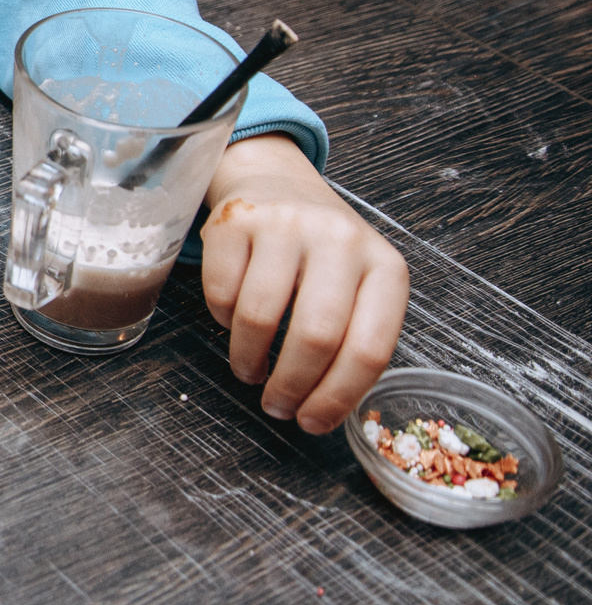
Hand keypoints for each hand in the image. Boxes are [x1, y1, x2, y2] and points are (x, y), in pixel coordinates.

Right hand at [200, 135, 407, 432]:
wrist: (276, 181)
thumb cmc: (320, 252)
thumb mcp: (357, 286)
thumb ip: (353, 337)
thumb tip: (323, 410)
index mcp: (384, 267)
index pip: (369, 348)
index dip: (338, 397)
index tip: (313, 423)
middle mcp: (340, 240)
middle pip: (315, 336)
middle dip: (290, 386)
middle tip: (276, 407)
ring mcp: (285, 225)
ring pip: (259, 317)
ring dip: (248, 360)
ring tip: (249, 370)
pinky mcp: (234, 221)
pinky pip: (221, 293)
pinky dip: (222, 320)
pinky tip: (233, 320)